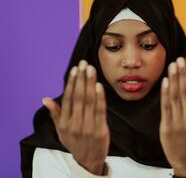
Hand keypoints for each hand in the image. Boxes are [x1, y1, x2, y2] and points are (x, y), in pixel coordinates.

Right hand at [42, 60, 109, 174]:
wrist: (89, 160)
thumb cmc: (74, 142)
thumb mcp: (61, 131)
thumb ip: (55, 114)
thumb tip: (45, 98)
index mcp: (64, 123)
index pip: (68, 98)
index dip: (71, 83)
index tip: (74, 69)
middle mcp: (75, 124)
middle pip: (78, 97)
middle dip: (81, 79)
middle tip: (84, 64)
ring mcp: (88, 127)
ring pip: (89, 101)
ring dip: (90, 84)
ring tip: (91, 69)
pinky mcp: (101, 129)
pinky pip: (100, 111)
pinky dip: (100, 98)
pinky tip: (99, 86)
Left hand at [160, 57, 185, 176]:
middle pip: (185, 92)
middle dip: (182, 74)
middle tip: (179, 60)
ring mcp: (178, 123)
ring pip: (175, 96)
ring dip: (173, 79)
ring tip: (172, 66)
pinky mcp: (166, 127)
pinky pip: (166, 106)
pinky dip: (165, 93)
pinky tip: (165, 82)